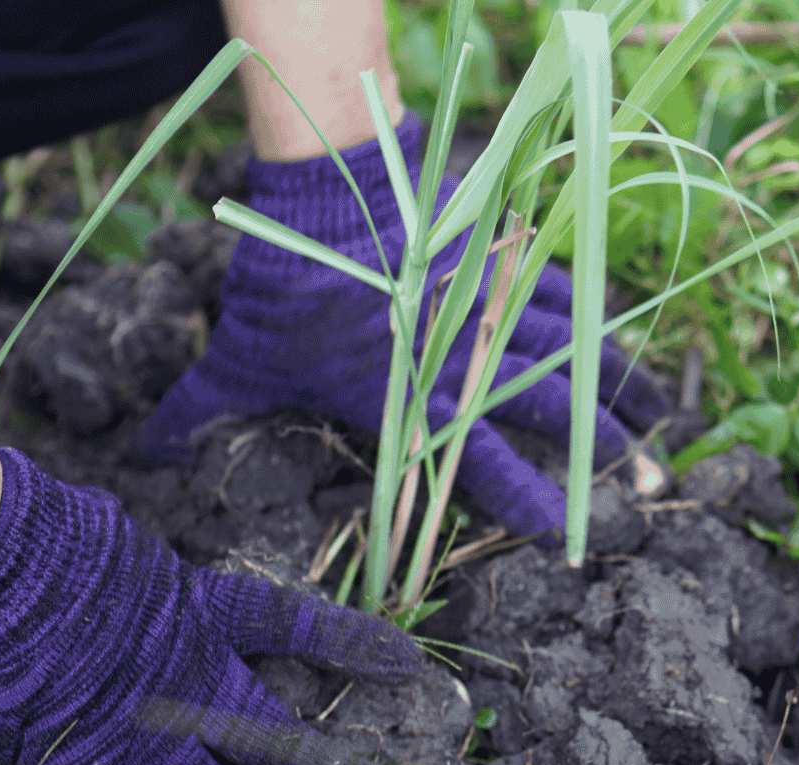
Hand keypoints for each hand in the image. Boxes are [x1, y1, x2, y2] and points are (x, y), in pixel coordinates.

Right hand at [0, 447, 421, 764]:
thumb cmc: (43, 536)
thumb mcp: (120, 545)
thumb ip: (147, 581)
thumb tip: (146, 581)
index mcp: (200, 610)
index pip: (292, 625)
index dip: (350, 642)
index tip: (404, 662)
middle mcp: (187, 678)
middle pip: (275, 737)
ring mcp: (139, 730)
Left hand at [133, 112, 671, 537]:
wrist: (321, 194)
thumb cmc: (280, 291)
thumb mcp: (235, 360)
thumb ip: (197, 410)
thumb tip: (140, 455)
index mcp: (410, 399)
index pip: (477, 464)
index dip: (523, 501)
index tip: (563, 537)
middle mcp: (461, 361)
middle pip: (547, 411)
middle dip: (600, 448)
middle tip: (646, 483)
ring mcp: (484, 309)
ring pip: (566, 355)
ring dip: (613, 386)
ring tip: (658, 423)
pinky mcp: (493, 264)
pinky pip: (554, 294)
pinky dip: (588, 315)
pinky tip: (620, 334)